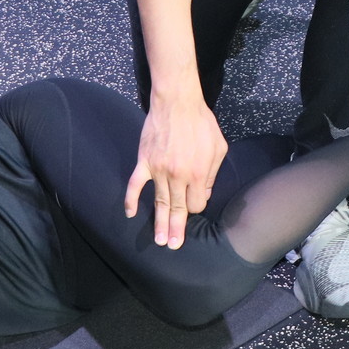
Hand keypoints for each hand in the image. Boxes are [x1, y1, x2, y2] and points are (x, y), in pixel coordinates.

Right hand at [124, 93, 225, 248]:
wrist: (177, 102)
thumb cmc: (201, 123)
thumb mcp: (218, 148)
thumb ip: (211, 174)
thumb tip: (204, 194)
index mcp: (196, 174)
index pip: (195, 204)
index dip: (196, 207)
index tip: (194, 203)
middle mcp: (177, 176)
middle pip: (177, 209)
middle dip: (176, 229)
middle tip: (172, 246)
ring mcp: (158, 170)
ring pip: (158, 202)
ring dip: (159, 222)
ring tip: (159, 239)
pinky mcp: (144, 161)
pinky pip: (135, 185)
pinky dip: (131, 200)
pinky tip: (130, 213)